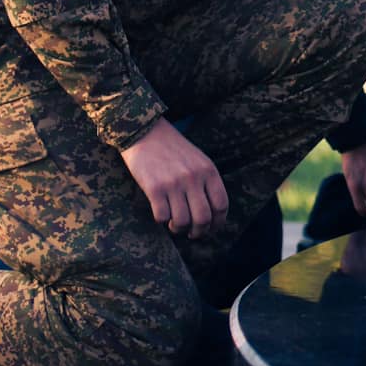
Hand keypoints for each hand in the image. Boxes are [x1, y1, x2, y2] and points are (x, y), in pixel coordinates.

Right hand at [120, 118, 229, 238]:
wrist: (144, 131)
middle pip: (203, 218)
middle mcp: (193, 178)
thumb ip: (206, 181)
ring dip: (179, 229)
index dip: (218, 223)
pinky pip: (162, 217)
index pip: (221, 205)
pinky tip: (161, 213)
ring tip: (174, 225)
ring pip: (183, 221)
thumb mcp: (198, 159)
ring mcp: (174, 183)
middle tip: (192, 233)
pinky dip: (162, 221)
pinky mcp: (154, 188)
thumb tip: (212, 213)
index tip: (211, 229)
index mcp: (208, 170)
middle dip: (199, 232)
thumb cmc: (172, 148)